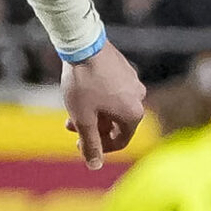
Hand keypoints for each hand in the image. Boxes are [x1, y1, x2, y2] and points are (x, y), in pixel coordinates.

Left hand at [62, 42, 145, 169]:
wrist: (82, 44)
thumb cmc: (83, 83)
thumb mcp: (83, 119)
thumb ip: (90, 144)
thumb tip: (94, 166)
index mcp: (133, 113)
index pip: (120, 141)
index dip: (99, 148)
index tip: (79, 144)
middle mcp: (139, 97)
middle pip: (116, 124)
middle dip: (93, 129)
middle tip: (71, 127)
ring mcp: (132, 81)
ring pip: (113, 107)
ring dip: (93, 113)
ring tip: (71, 110)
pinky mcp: (124, 68)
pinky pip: (113, 91)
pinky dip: (98, 98)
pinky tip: (80, 93)